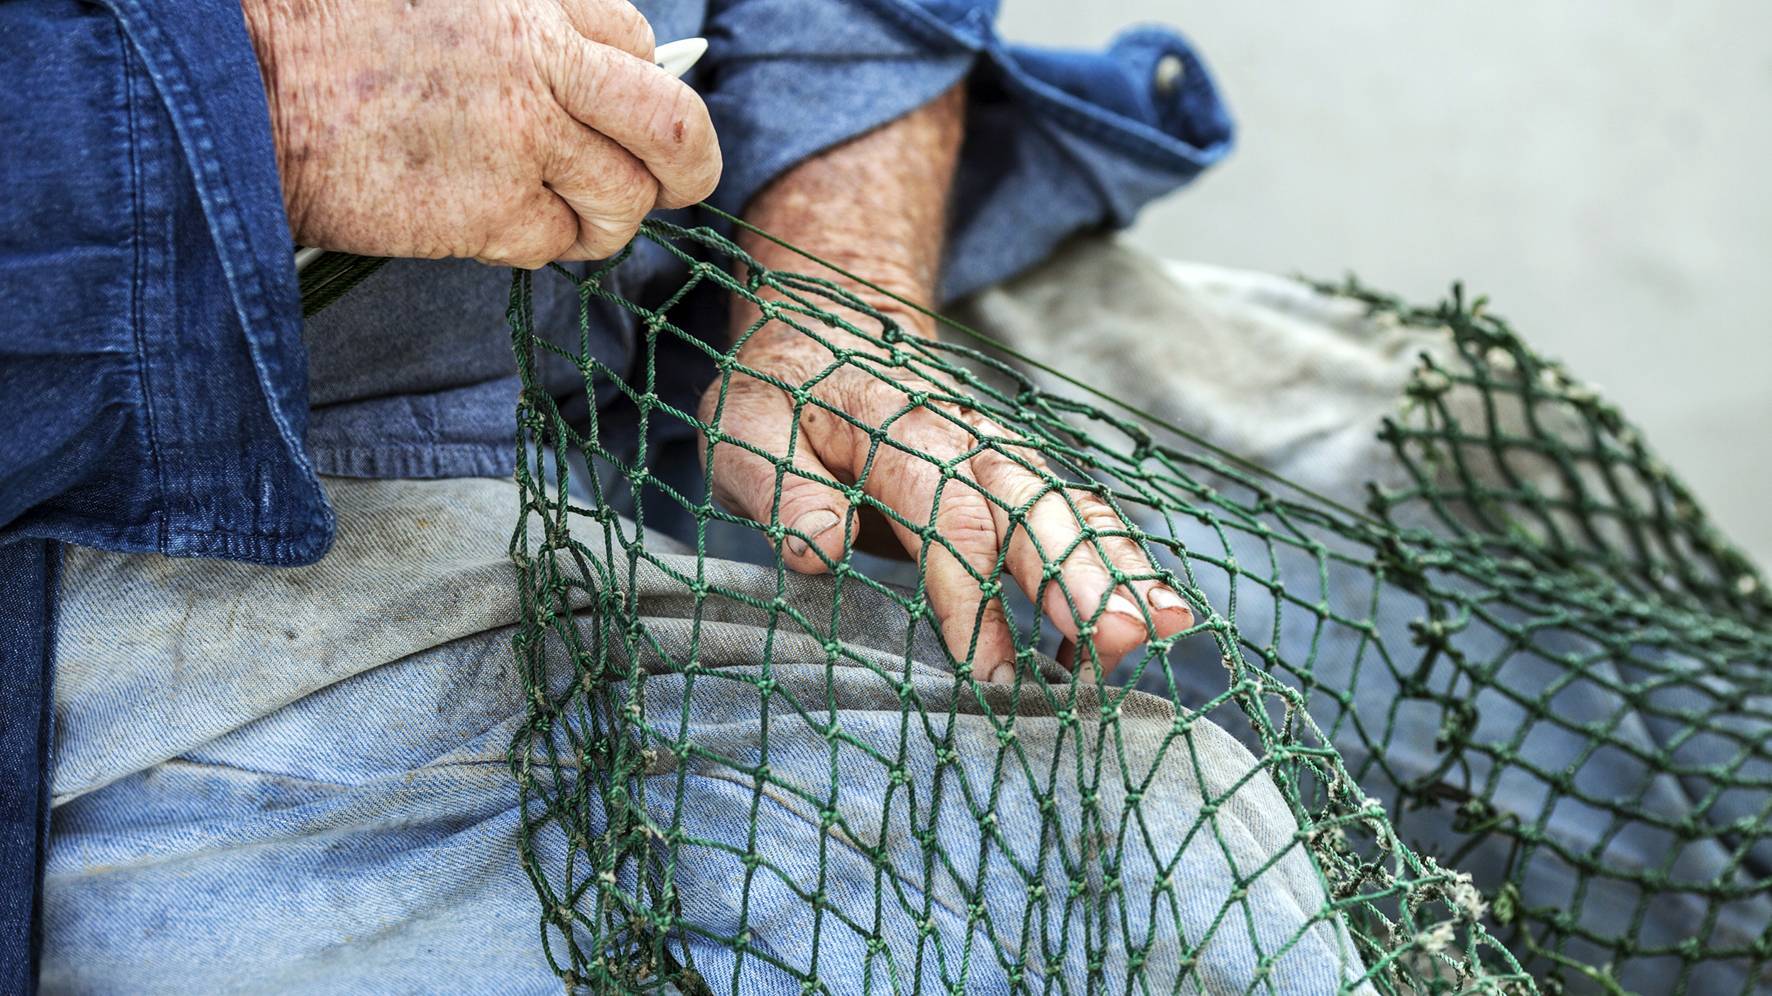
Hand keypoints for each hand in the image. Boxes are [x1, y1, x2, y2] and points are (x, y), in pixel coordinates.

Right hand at [239, 0, 720, 266]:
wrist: (237, 81)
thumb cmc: (320, 32)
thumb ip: (518, 25)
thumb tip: (588, 66)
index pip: (638, 43)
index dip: (638, 86)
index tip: (618, 115)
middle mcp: (544, 61)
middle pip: (673, 124)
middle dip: (689, 164)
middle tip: (674, 183)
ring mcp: (524, 138)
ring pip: (626, 199)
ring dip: (609, 218)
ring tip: (567, 216)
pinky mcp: (491, 209)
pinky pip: (557, 244)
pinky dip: (539, 244)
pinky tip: (492, 223)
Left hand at [700, 305, 1193, 681]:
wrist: (830, 336)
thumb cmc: (782, 398)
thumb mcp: (745, 427)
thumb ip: (778, 485)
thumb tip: (818, 548)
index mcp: (902, 433)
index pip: (948, 517)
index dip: (969, 600)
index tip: (986, 676)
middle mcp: (971, 443)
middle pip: (1037, 510)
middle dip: (1084, 578)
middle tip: (1123, 639)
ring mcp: (1005, 460)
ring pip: (1074, 513)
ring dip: (1121, 571)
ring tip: (1164, 629)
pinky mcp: (1021, 482)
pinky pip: (1081, 520)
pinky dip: (1122, 566)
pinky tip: (1155, 622)